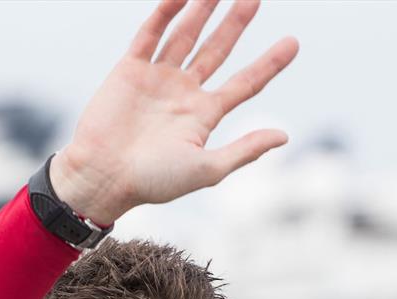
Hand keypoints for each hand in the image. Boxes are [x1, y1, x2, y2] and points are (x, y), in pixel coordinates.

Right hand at [51, 0, 297, 224]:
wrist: (103, 178)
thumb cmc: (153, 182)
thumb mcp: (206, 170)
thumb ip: (245, 150)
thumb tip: (284, 136)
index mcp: (202, 117)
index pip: (243, 84)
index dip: (268, 64)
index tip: (293, 43)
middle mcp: (182, 94)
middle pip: (217, 50)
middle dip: (236, 24)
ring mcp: (156, 79)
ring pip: (186, 35)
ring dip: (203, 9)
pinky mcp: (129, 70)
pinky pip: (151, 33)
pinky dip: (166, 11)